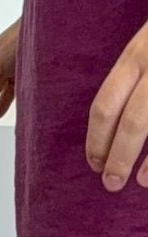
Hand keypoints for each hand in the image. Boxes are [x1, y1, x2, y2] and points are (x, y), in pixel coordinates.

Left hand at [88, 21, 147, 188]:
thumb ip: (135, 71)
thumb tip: (111, 119)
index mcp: (140, 52)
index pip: (107, 102)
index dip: (97, 138)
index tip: (93, 162)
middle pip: (133, 121)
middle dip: (117, 157)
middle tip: (108, 184)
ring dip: (145, 163)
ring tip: (134, 183)